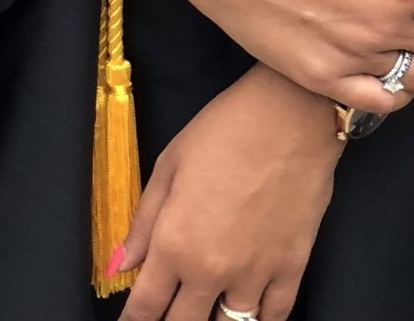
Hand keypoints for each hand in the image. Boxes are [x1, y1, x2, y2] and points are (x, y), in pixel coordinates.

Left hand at [114, 65, 339, 320]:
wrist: (289, 113)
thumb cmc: (225, 129)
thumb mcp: (170, 165)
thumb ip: (143, 221)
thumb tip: (121, 264)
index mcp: (175, 243)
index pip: (145, 307)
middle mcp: (212, 269)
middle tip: (168, 314)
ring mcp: (255, 274)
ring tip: (207, 309)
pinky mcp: (292, 267)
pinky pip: (273, 317)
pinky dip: (259, 319)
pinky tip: (250, 310)